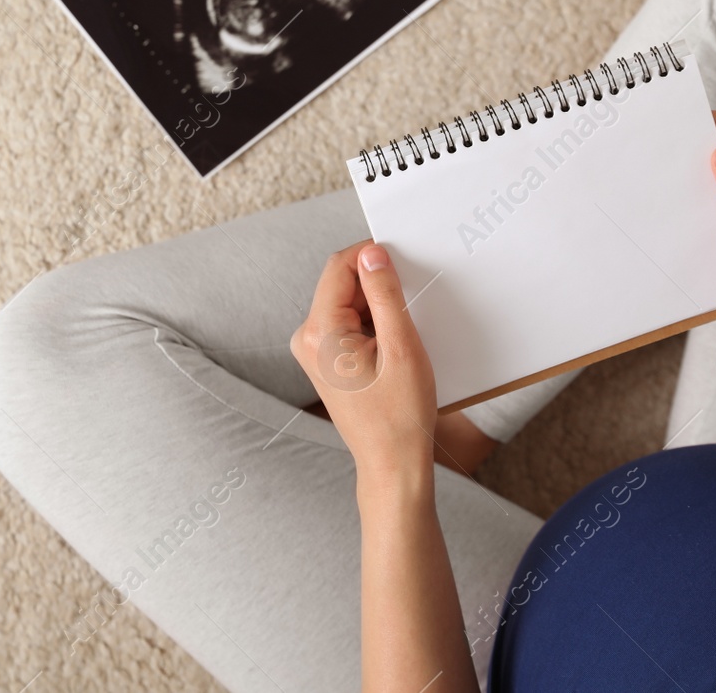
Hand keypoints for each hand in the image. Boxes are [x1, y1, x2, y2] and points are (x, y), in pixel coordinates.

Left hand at [290, 241, 436, 488]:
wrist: (391, 462)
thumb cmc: (400, 414)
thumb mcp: (402, 346)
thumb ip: (385, 294)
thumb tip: (372, 254)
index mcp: (319, 331)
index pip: (339, 267)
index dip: (371, 256)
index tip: (402, 259)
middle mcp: (306, 337)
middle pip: (341, 284)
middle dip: (376, 286)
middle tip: (410, 306)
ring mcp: (310, 350)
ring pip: (346, 303)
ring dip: (376, 308)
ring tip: (400, 340)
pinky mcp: (321, 359)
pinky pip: (346, 324)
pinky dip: (371, 325)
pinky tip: (391, 349)